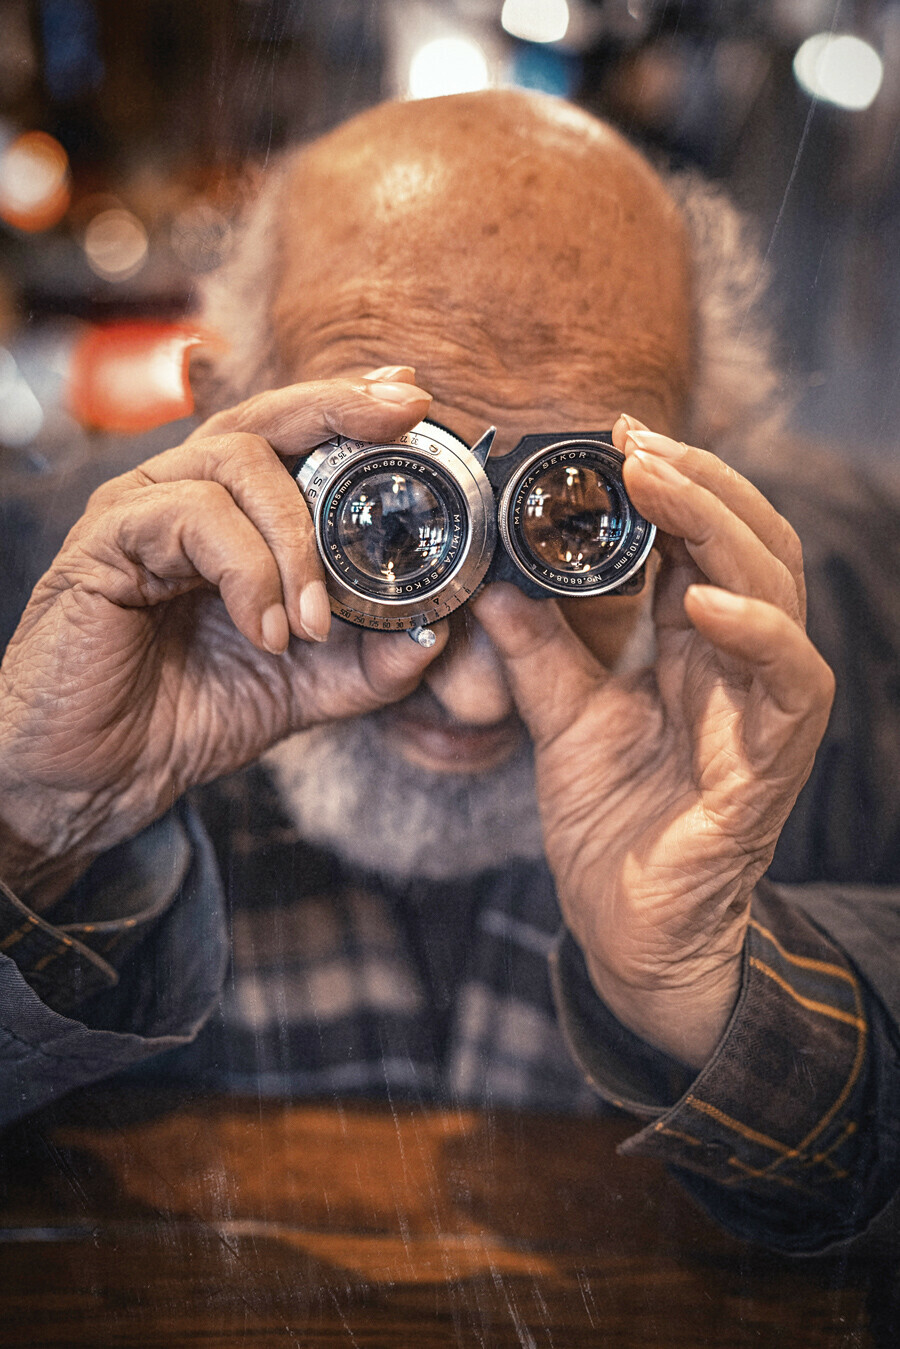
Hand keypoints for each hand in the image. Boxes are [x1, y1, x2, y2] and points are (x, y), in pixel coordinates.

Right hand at [0, 369, 445, 906]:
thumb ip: (369, 662)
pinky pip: (191, 516)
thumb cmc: (185, 715)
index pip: (292, 434)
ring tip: (314, 622)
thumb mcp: (302, 688)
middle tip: (398, 421)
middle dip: (340, 409)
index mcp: (229, 513)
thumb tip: (438, 632)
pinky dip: (246, 572)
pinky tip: (264, 633)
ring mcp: (140, 510)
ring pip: (235, 462)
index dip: (350, 406)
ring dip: (296, 539)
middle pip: (265, 415)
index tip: (411, 399)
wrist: (99, 775)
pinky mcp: (106, 541)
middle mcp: (183, 492)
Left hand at [475, 417, 833, 1067]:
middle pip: (750, 543)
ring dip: (724, 528)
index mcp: (695, 647)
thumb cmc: (613, 825)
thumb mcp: (560, 720)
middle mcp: (740, 665)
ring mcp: (763, 711)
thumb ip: (535, 650)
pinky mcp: (770, 764)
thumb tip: (489, 579)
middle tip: (637, 439)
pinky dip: (756, 632)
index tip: (616, 435)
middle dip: (700, 481)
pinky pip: (789, 685)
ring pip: (781, 592)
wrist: (629, 930)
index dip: (670, 482)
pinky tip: (702, 598)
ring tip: (662, 482)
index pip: (700, 541)